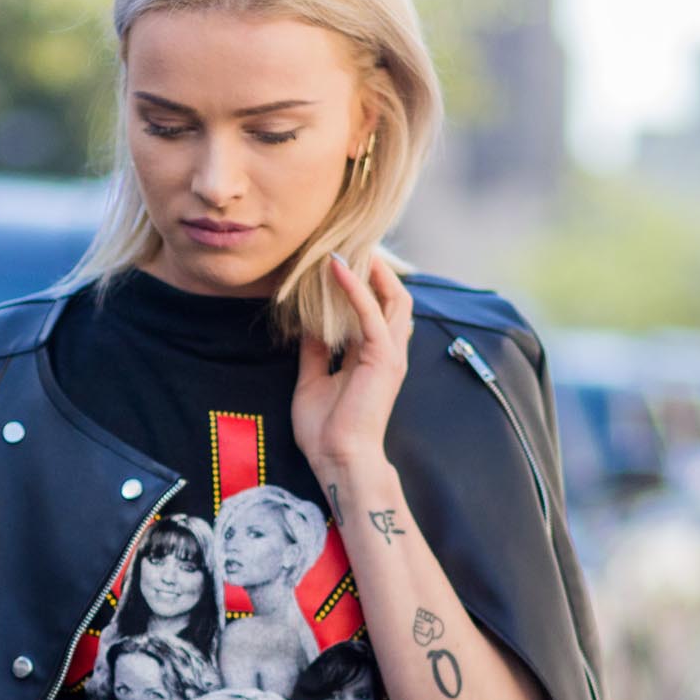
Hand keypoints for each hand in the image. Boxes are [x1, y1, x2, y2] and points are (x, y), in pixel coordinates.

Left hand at [294, 251, 412, 486]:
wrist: (338, 460)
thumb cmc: (326, 431)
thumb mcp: (312, 381)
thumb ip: (314, 351)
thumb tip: (307, 325)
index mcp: (372, 358)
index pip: (374, 309)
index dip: (361, 283)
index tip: (340, 258)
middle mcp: (387, 351)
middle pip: (392, 297)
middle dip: (376, 268)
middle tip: (351, 240)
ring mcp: (389, 353)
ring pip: (391, 297)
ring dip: (371, 269)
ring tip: (349, 243)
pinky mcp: (382, 356)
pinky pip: (370, 312)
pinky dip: (354, 287)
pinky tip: (336, 267)